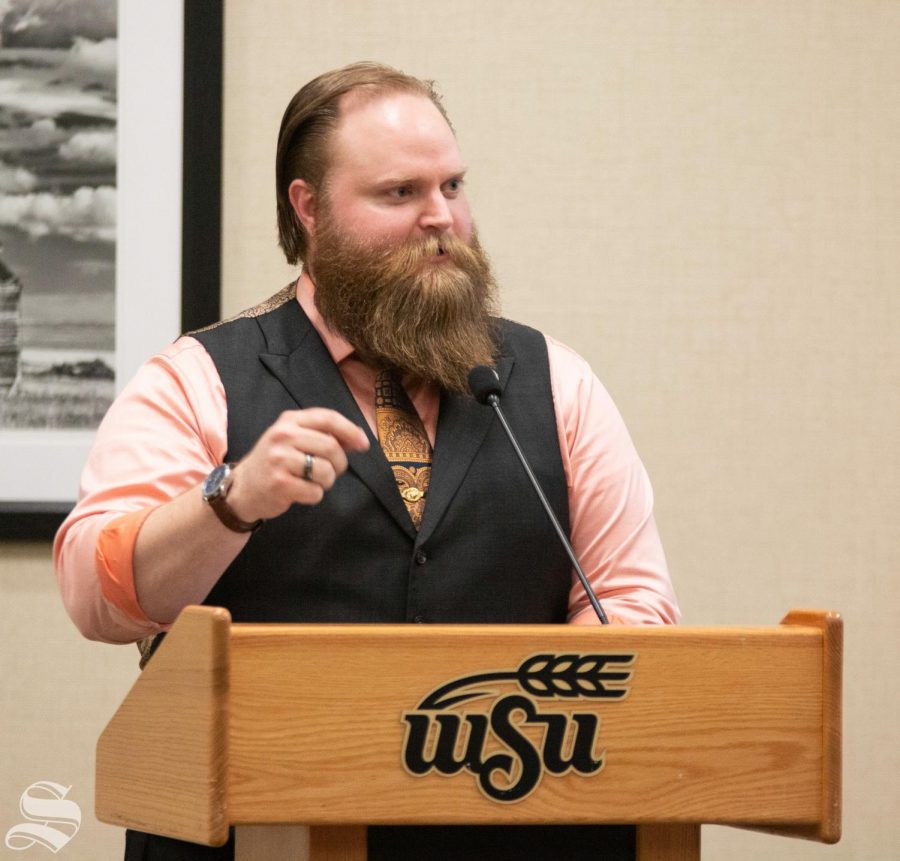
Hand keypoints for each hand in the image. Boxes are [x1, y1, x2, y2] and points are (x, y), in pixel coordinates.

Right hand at [226, 408, 368, 521]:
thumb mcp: (294, 440)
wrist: (242, 489)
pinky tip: (299, 492)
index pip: (328, 418)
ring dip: (326, 482)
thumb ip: (323, 436)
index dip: (350, 430)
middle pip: (332, 447)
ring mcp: (279, 459)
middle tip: (331, 471)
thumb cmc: (275, 463)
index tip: (364, 444)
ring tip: (311, 481)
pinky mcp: (280, 483)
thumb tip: (359, 439)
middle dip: (339, 464)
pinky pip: (315, 492)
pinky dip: (314, 496)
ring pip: (326, 471)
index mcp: (289, 421)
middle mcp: (283, 436)